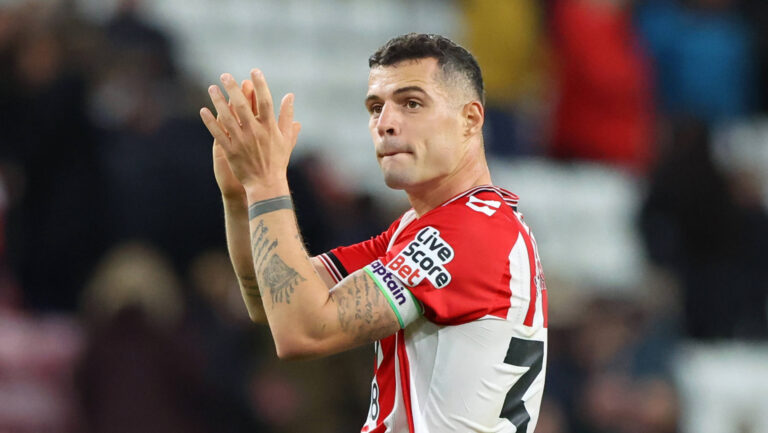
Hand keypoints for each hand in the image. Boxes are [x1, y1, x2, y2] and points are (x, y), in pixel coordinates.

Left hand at [200, 69, 300, 196]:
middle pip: (242, 106)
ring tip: (212, 88)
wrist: (266, 184)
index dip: (260, 85)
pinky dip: (210, 122)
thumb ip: (287, 116)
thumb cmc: (277, 161)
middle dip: (233, 89)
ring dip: (218, 101)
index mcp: (269, 128)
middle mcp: (255, 132)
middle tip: (224, 75)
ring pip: (227, 117)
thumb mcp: (286, 138)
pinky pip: (218, 133)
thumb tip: (290, 97)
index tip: (254, 71)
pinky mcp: (230, 150)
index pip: (265, 102)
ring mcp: (241, 141)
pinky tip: (203, 110)